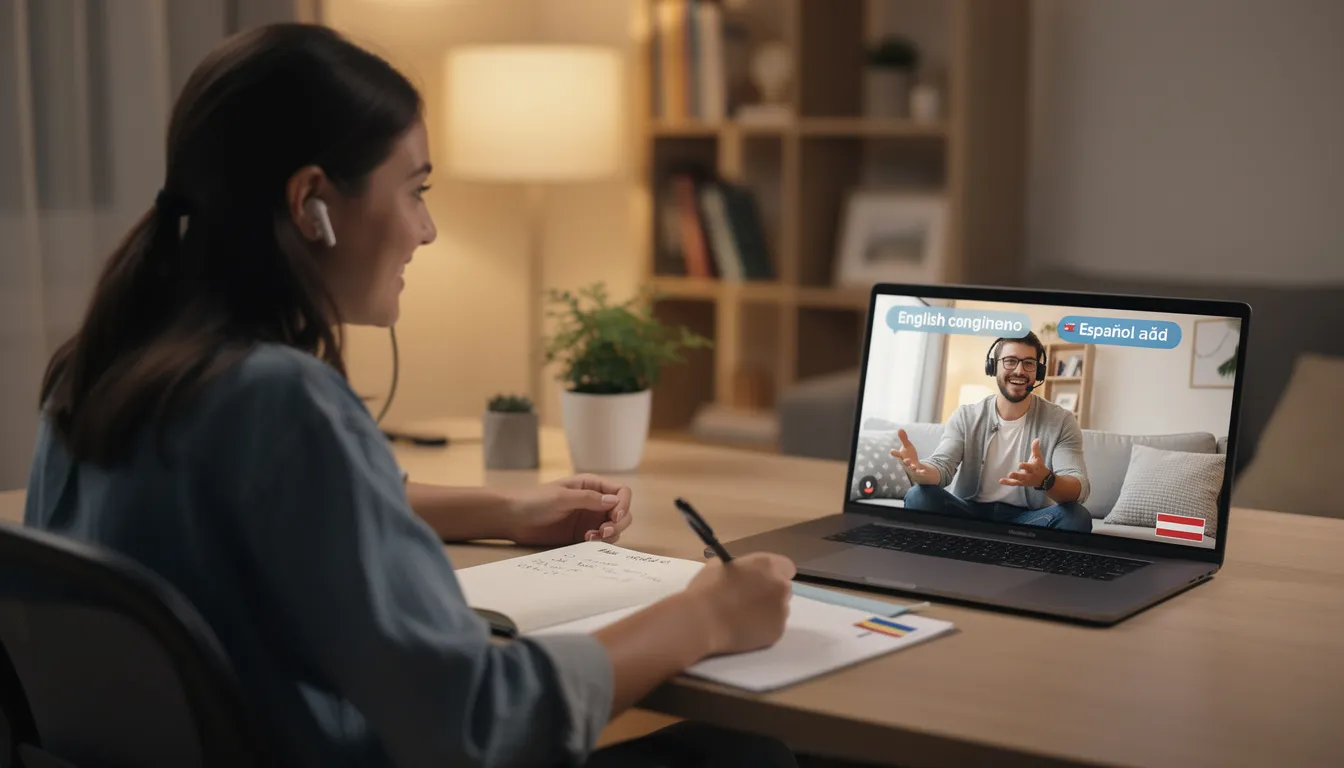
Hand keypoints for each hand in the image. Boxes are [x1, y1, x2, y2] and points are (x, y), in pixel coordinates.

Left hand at [503, 474, 632, 545]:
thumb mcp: (561, 497)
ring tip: (592, 538)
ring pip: (614, 528)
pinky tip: (586, 541)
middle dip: (619, 523)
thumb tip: (615, 501)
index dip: (624, 504)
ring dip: (610, 534)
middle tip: (605, 532)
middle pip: (622, 511)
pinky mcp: (581, 535)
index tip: (615, 516)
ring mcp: (588, 519)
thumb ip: (588, 499)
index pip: (621, 492)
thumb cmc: (534, 500)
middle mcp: (594, 502)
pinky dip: (600, 542)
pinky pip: (600, 540)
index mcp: (591, 485)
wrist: (512, 518)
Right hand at [683, 553, 794, 655]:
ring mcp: (781, 611)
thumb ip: (738, 568)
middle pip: (783, 589)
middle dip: (769, 593)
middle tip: (749, 600)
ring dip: (766, 611)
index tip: (761, 580)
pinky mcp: (777, 632)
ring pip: (779, 609)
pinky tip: (743, 628)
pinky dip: (762, 628)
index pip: (786, 567)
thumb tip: (739, 574)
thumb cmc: (707, 589)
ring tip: (743, 617)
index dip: (773, 574)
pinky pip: (773, 627)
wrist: (702, 621)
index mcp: (768, 565)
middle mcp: (780, 586)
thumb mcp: (719, 566)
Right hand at [889, 428, 939, 484]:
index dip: (894, 452)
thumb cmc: (909, 455)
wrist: (914, 467)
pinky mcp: (917, 471)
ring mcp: (911, 467)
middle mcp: (905, 462)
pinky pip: (919, 472)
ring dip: (912, 467)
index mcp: (902, 456)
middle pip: (904, 462)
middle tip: (907, 460)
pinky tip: (924, 471)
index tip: (892, 451)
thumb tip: (899, 428)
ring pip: (911, 468)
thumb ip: (903, 439)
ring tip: (914, 467)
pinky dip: (921, 472)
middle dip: (905, 461)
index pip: (897, 454)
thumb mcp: (907, 446)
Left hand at [1001, 438, 1049, 487]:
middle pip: (1022, 476)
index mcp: (1033, 468)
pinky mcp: (1021, 483)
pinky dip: (1007, 482)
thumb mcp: (1038, 457)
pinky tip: (1000, 481)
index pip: (1028, 467)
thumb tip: (1036, 439)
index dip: (1024, 466)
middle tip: (1010, 474)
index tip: (1020, 464)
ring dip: (1011, 479)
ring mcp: (1024, 480)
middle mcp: (1029, 475)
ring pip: (1017, 481)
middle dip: (1017, 475)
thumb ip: (1035, 448)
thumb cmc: (1039, 465)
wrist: (1044, 479)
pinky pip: (1014, 483)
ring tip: (1002, 479)